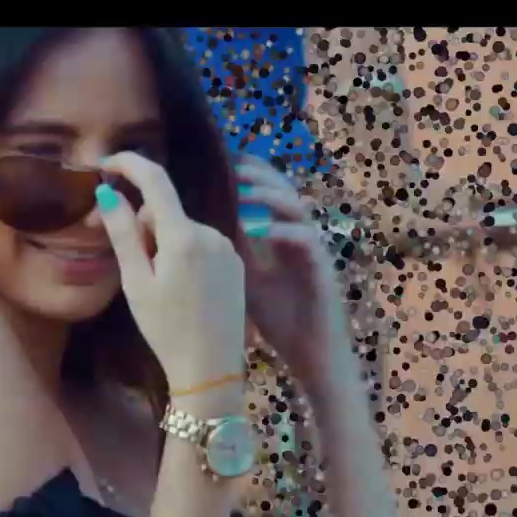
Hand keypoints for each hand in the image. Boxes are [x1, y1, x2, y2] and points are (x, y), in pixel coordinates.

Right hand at [95, 152, 244, 389]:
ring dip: (165, 245)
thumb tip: (107, 193)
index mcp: (183, 237)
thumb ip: (122, 234)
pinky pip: (201, 244)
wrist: (211, 368)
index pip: (155, 180)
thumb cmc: (167, 330)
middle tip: (138, 273)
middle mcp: (211, 234)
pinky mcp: (236, 262)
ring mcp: (227, 247)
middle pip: (165, 211)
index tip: (106, 164)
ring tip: (163, 288)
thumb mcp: (136, 283)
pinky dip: (185, 256)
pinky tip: (184, 291)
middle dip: (145, 229)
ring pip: (182, 228)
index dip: (128, 164)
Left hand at [235, 155, 348, 381]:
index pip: (265, 190)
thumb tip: (193, 226)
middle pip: (282, 188)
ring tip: (241, 188)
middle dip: (256, 173)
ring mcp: (313, 249)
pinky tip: (258, 230)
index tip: (215, 161)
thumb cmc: (279, 318)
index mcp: (280, 233)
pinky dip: (282, 232)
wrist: (311, 356)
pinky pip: (306, 240)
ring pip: (296, 207)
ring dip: (268, 195)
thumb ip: (227, 251)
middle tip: (228, 163)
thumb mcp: (244, 278)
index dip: (245, 172)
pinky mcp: (323, 269)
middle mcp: (299, 234)